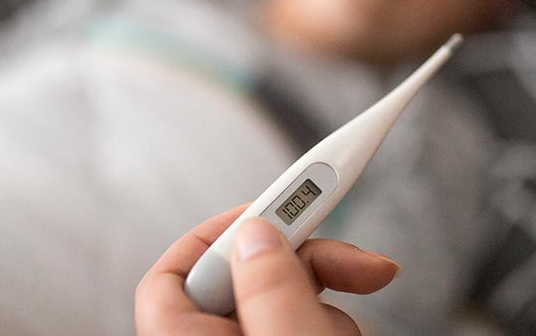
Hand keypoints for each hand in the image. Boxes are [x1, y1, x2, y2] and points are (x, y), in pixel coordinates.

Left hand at [135, 203, 400, 334]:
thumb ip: (271, 289)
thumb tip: (258, 232)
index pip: (171, 275)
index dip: (219, 233)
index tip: (277, 211)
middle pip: (246, 280)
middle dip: (308, 265)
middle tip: (364, 263)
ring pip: (288, 305)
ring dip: (329, 305)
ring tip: (349, 334)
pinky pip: (307, 326)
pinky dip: (331, 327)